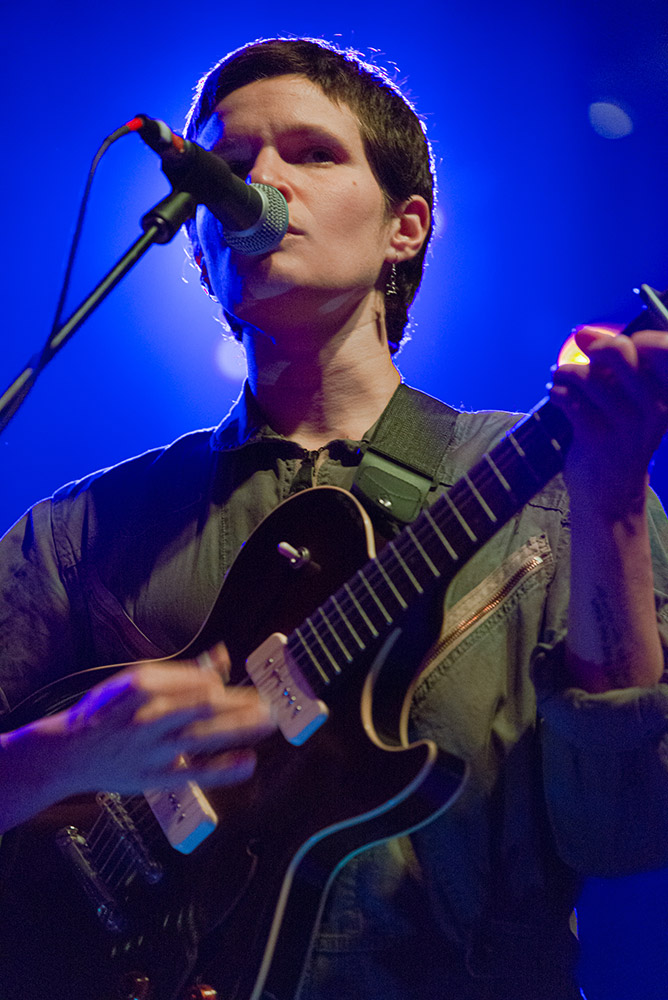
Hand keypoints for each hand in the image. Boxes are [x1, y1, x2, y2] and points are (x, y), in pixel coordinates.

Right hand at [28, 643, 275, 798]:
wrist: (68, 753)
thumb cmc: (108, 712)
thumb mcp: (136, 681)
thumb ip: (182, 673)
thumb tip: (222, 656)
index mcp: (143, 685)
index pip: (197, 680)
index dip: (221, 683)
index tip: (232, 689)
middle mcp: (149, 715)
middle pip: (207, 703)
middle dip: (242, 701)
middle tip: (271, 701)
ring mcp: (153, 748)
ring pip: (206, 734)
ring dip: (242, 726)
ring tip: (269, 720)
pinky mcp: (156, 777)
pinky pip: (197, 773)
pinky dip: (225, 768)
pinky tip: (249, 761)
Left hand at [550, 325, 667, 517]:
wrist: (612, 491)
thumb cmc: (621, 432)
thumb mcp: (632, 398)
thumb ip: (615, 363)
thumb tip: (582, 333)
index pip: (662, 348)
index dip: (637, 338)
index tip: (620, 346)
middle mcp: (655, 408)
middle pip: (620, 352)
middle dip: (597, 347)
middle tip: (586, 355)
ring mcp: (627, 425)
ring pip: (587, 376)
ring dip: (567, 372)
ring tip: (563, 378)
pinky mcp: (598, 439)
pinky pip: (569, 399)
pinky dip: (558, 392)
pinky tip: (559, 395)